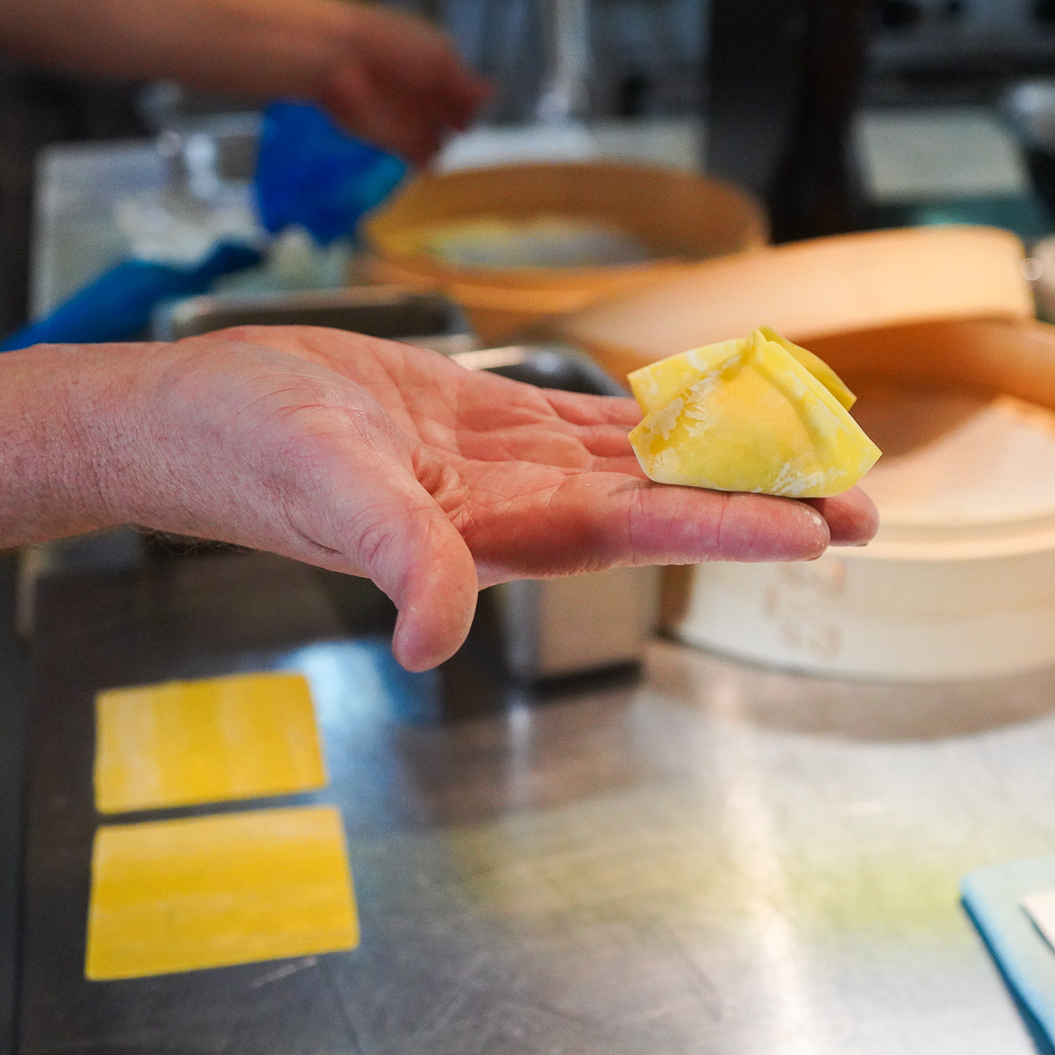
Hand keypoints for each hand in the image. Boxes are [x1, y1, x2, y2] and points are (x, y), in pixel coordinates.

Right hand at [103, 328, 877, 669]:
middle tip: (865, 507)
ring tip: (815, 462)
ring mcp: (505, 467)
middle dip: (763, 505)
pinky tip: (703, 414)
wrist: (189, 419)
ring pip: (641, 463)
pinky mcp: (481, 425)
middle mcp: (518, 508)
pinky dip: (651, 418)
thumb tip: (432, 641)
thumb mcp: (324, 491)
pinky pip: (588, 422)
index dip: (729, 527)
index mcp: (496, 528)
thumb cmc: (243, 452)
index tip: (817, 528)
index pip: (641, 529)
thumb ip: (394, 557)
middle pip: (666, 505)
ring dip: (726, 462)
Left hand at [314, 1, 491, 164]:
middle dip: (458, 122)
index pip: (462, 89)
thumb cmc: (393, 45)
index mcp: (434, 63)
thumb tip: (494, 92)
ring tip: (441, 142)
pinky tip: (430, 164)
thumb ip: (466, 81)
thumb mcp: (440, 55)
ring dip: (442, 144)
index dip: (470, 100)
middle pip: (449, 116)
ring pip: (436, 138)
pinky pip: (417, 156)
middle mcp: (422, 92)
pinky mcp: (391, 140)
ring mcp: (408, 117)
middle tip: (459, 125)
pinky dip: (426, 162)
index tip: (473, 106)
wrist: (339, 57)